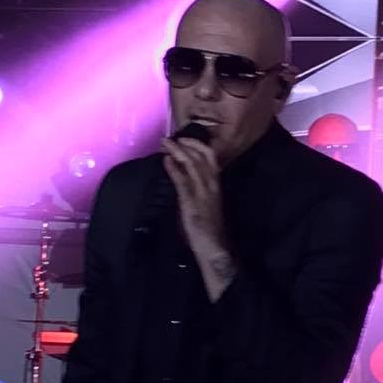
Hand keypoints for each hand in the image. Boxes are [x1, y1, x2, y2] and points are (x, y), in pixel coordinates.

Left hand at [161, 137, 225, 251]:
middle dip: (186, 143)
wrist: (213, 245)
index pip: (211, 156)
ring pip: (192, 164)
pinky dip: (173, 168)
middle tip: (172, 137)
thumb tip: (185, 171)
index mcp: (216, 184)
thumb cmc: (209, 226)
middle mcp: (211, 184)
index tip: (185, 138)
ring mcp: (202, 192)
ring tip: (165, 143)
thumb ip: (198, 186)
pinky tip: (166, 160)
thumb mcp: (206, 201)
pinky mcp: (191, 202)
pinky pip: (182, 180)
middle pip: (201, 155)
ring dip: (177, 151)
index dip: (198, 144)